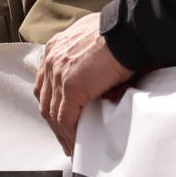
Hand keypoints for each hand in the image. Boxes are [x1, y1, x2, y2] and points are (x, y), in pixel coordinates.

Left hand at [35, 13, 133, 154]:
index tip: (59, 116)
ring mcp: (59, 74)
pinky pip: (65, 118)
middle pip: (45, 98)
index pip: (46, 81)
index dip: (51, 101)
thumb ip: (88, 57)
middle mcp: (52, 59)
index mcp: (56, 47)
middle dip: (53, 121)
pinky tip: (76, 143)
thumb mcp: (96, 41)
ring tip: (70, 145)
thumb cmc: (121, 33)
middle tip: (63, 136)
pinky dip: (70, 133)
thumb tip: (98, 78)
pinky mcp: (72, 88)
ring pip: (52, 112)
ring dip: (60, 132)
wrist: (130, 31)